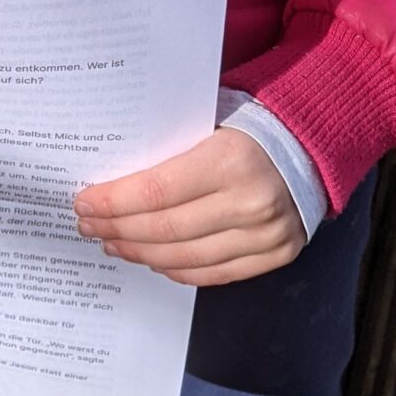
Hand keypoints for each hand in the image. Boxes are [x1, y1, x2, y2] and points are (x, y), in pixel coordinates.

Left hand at [74, 127, 304, 286]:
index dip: (113, 202)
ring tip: (113, 244)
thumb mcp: (209, 122)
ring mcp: (265, 234)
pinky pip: (213, 273)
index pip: (155, 191)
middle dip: (118, 229)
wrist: (311, 144)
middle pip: (164, 229)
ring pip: (185, 258)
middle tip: (89, 226)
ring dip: (140, 253)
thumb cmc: (248, 126)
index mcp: (230, 159)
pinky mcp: (275, 254)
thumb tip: (112, 176)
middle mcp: (250, 201)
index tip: (84, 204)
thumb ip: (170, 149)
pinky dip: (176, 269)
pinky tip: (151, 259)